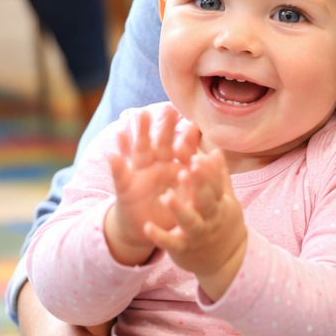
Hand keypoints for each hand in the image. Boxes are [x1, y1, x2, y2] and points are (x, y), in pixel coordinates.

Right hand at [104, 106, 202, 265]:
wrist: (146, 227)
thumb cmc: (170, 210)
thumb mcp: (186, 196)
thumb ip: (200, 177)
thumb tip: (219, 155)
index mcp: (173, 168)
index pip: (182, 149)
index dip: (188, 138)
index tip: (195, 122)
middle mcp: (157, 166)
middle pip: (162, 144)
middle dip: (165, 127)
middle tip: (170, 108)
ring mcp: (140, 174)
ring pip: (141, 150)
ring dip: (140, 132)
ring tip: (141, 114)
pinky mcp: (126, 187)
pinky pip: (120, 171)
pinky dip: (118, 160)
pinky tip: (116, 142)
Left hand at [145, 144, 247, 299]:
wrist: (225, 259)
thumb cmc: (220, 221)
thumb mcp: (223, 201)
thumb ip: (218, 177)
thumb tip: (216, 151)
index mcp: (219, 203)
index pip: (215, 185)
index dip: (208, 171)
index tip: (198, 156)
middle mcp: (210, 218)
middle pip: (206, 201)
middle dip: (199, 185)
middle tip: (187, 168)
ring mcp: (197, 235)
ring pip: (190, 222)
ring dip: (179, 209)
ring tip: (166, 196)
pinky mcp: (184, 250)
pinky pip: (172, 244)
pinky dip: (160, 236)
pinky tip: (147, 227)